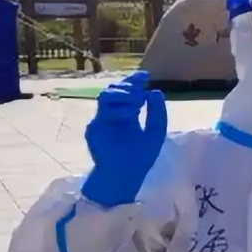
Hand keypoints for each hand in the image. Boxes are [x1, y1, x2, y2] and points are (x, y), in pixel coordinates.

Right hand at [80, 71, 166, 207]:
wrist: (127, 175)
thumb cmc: (141, 155)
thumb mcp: (156, 132)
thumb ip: (157, 113)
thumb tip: (155, 91)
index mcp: (126, 113)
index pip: (127, 92)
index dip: (134, 81)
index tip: (145, 76)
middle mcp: (112, 115)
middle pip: (112, 90)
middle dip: (126, 86)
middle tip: (140, 88)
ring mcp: (101, 122)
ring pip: (105, 98)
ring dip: (122, 96)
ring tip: (137, 101)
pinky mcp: (94, 131)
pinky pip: (102, 116)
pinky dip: (117, 112)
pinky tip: (129, 115)